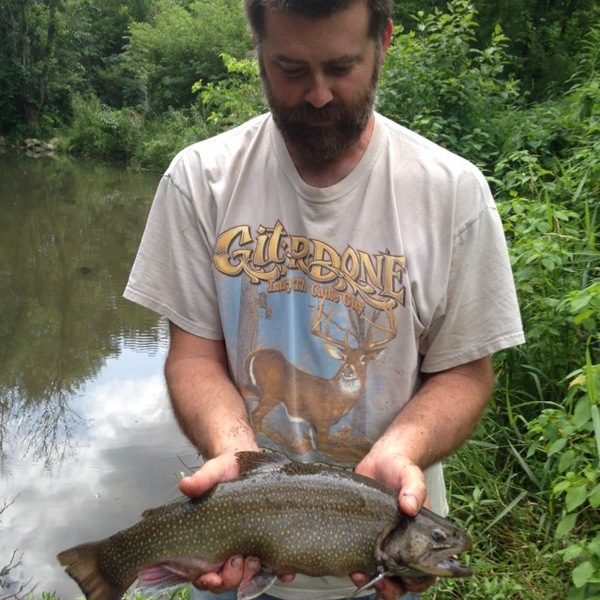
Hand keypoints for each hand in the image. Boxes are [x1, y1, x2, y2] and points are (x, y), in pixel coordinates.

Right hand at [179, 452, 294, 592]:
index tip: (210, 575)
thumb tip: (185, 485)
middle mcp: (229, 548)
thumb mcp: (214, 471)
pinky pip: (276, 565)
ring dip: (252, 575)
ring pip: (250, 577)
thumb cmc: (226, 470)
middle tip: (237, 560)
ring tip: (255, 559)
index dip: (206, 579)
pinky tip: (285, 572)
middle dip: (231, 577)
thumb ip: (202, 480)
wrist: (247, 462)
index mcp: (210, 541)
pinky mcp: (270, 541)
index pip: (205, 573)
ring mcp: (251, 547)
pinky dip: (281, 573)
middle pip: (227, 579)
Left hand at [351, 451, 434, 597]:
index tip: (404, 577)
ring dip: (371, 581)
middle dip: (391, 587)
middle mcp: (402, 542)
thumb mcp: (410, 474)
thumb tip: (410, 505)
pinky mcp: (363, 535)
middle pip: (402, 578)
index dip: (417, 580)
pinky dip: (355, 567)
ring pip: (381, 574)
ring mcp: (382, 541)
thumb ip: (413, 487)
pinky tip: (348, 566)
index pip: (426, 569)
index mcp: (420, 535)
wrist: (380, 460)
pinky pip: (361, 559)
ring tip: (359, 575)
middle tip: (380, 583)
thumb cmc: (400, 468)